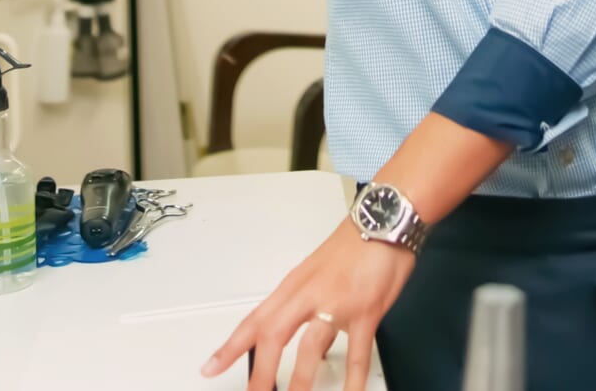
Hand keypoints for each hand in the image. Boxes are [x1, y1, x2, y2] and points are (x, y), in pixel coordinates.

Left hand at [203, 222, 410, 390]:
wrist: (384, 221)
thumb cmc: (353, 245)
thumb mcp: (318, 274)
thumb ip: (308, 309)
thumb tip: (307, 344)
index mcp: (294, 286)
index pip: (254, 320)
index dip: (230, 347)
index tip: (211, 367)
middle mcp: (310, 294)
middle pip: (273, 335)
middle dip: (261, 372)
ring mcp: (337, 304)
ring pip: (309, 348)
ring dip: (300, 381)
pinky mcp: (366, 311)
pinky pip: (358, 353)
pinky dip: (353, 380)